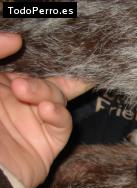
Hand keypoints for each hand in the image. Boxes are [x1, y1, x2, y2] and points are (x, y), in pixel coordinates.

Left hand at [0, 32, 91, 187]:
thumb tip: (16, 38)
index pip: (18, 63)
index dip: (27, 55)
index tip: (25, 44)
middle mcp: (15, 102)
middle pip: (42, 78)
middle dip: (43, 75)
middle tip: (25, 82)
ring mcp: (33, 122)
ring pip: (55, 96)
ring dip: (45, 91)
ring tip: (26, 93)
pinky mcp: (49, 142)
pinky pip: (62, 123)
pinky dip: (58, 113)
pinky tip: (46, 110)